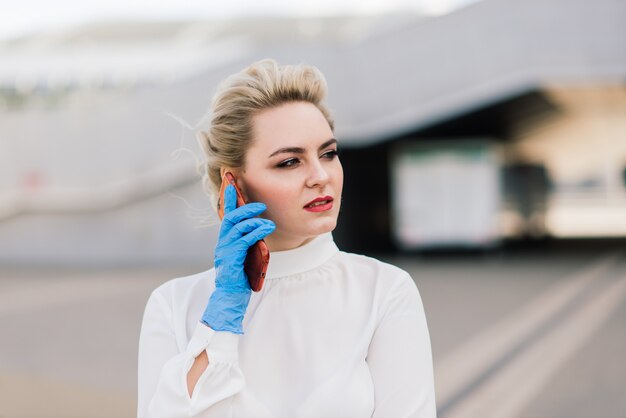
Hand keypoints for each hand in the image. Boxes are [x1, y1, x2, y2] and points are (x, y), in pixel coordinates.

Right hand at [201, 184, 274, 333]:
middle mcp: (223, 242)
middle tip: (259, 203)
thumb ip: (249, 241)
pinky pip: (243, 240)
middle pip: (230, 217)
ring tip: (267, 217)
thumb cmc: (241, 278)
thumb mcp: (246, 255)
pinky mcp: (231, 258)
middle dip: (243, 206)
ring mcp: (225, 250)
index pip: (227, 215)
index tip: (230, 181)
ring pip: (236, 226)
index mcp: (226, 240)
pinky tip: (265, 229)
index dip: (228, 198)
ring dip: (252, 219)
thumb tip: (260, 229)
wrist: (230, 297)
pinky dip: (255, 232)